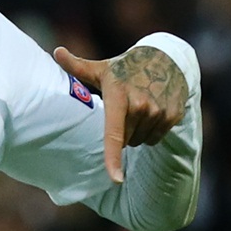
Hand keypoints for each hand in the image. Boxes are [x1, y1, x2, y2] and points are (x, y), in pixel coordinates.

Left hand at [53, 45, 188, 183]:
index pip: (114, 133)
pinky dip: (151, 130)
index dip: (113, 158)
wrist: (166, 59)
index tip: (115, 178)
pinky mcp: (173, 116)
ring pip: (140, 141)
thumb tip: (56, 52)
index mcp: (119, 96)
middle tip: (123, 110)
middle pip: (125, 141)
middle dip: (122, 131)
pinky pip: (155, 138)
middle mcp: (141, 105)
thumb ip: (76, 66)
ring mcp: (159, 112)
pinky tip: (151, 111)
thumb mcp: (101, 68)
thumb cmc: (125, 68)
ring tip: (137, 108)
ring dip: (137, 131)